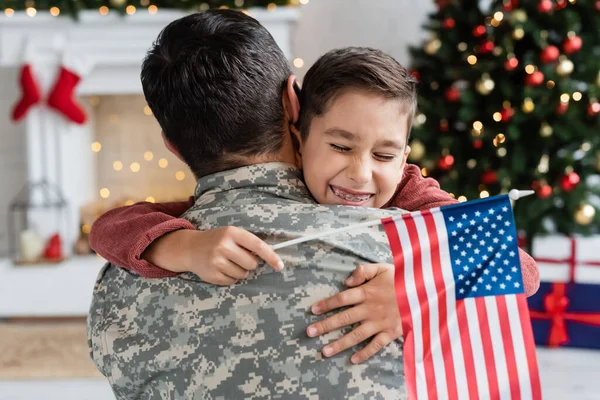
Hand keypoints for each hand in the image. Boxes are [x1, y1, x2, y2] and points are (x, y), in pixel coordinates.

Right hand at [142, 226, 283, 284]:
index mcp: (231, 233)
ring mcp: (216, 261)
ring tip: (228, 262)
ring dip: (240, 270)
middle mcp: (223, 246)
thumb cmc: (218, 240)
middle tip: (238, 257)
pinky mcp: (212, 275)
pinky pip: (233, 281)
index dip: (271, 256)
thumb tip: (272, 256)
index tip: (280, 265)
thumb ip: (249, 243)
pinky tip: (221, 269)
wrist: (191, 248)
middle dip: (250, 263)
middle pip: (252, 263)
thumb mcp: (231, 235)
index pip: (257, 245)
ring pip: (243, 274)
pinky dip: (231, 277)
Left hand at [306, 263, 401, 363]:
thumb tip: (347, 281)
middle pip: (344, 318)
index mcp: (367, 292)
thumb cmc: (403, 278)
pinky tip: (353, 360)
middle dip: (326, 326)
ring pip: (356, 335)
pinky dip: (365, 353)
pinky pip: (376, 345)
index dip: (326, 304)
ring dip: (340, 343)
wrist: (426, 291)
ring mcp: (380, 322)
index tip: (313, 310)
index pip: (342, 299)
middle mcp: (371, 309)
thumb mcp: (383, 267)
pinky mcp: (391, 333)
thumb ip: (363, 270)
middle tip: (310, 332)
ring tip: (325, 351)